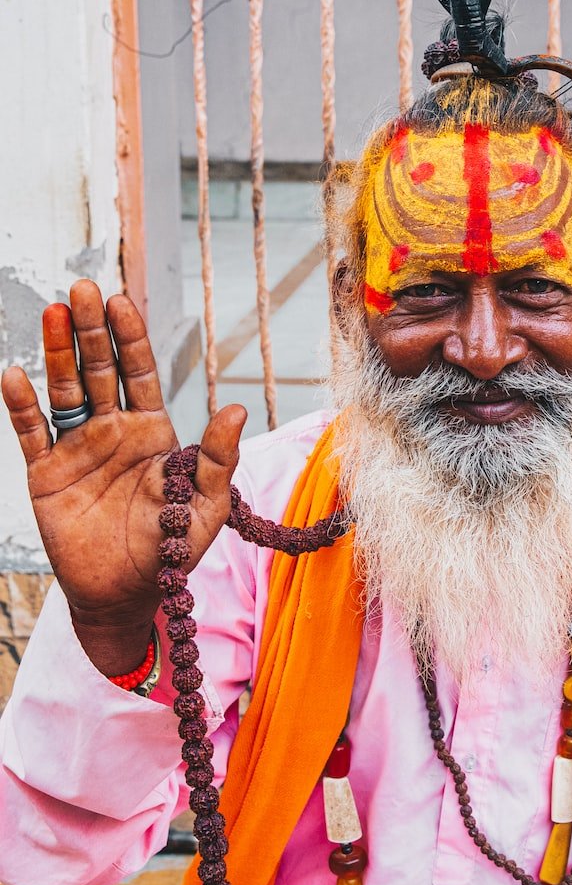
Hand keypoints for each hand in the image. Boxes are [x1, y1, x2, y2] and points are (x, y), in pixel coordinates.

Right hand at [1, 279, 245, 675]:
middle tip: (82, 290)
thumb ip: (218, 458)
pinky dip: (22, 406)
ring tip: (52, 313)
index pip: (140, 373)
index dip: (130, 338)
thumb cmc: (172, 550)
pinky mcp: (47, 474)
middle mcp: (114, 432)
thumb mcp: (206, 505)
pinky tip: (14, 374)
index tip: (122, 302)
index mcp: (154, 432)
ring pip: (65, 392)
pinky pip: (31, 433)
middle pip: (100, 370)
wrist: (125, 594)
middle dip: (91, 331)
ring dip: (57, 354)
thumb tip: (236, 409)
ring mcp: (78, 449)